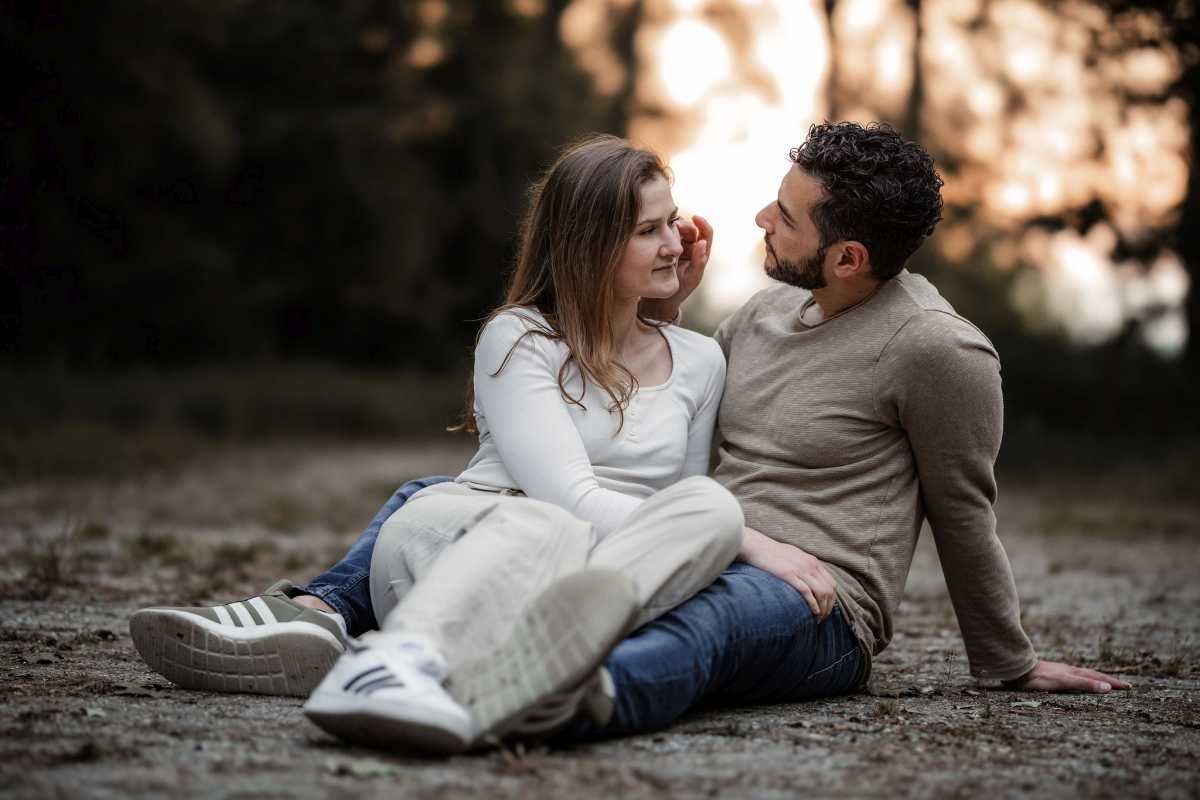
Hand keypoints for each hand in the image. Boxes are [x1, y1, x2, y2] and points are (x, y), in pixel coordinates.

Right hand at [639, 214, 712, 322]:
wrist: (660, 298)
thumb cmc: (679, 290)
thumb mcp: (691, 278)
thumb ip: (699, 262)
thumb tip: (702, 242)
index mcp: (701, 254)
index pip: (706, 233)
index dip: (703, 223)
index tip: (695, 217)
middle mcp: (690, 248)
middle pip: (691, 228)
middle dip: (684, 225)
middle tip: (673, 227)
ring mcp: (677, 247)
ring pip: (677, 229)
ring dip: (672, 227)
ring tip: (664, 231)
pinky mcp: (664, 247)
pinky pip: (665, 235)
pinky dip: (663, 231)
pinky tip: (658, 233)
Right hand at [738, 526, 837, 621]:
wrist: (757, 546)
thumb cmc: (772, 553)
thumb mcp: (794, 556)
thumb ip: (804, 566)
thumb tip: (809, 579)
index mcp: (812, 561)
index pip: (831, 583)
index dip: (832, 600)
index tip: (826, 610)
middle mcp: (810, 565)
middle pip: (829, 590)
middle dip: (829, 607)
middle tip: (823, 618)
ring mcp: (800, 569)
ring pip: (821, 592)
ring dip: (822, 608)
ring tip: (818, 618)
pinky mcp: (788, 574)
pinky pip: (807, 591)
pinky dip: (813, 604)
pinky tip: (813, 612)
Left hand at [1002, 660, 1131, 692]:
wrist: (1016, 670)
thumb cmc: (1038, 678)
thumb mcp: (1063, 682)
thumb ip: (1084, 684)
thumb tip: (1107, 688)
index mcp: (1074, 673)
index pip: (1098, 678)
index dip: (1113, 683)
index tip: (1128, 687)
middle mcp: (1069, 670)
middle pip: (1092, 675)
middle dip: (1108, 680)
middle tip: (1123, 685)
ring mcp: (1060, 671)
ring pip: (1082, 675)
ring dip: (1096, 679)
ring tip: (1105, 682)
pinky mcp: (1051, 674)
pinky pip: (1072, 676)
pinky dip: (1082, 679)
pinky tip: (1076, 681)